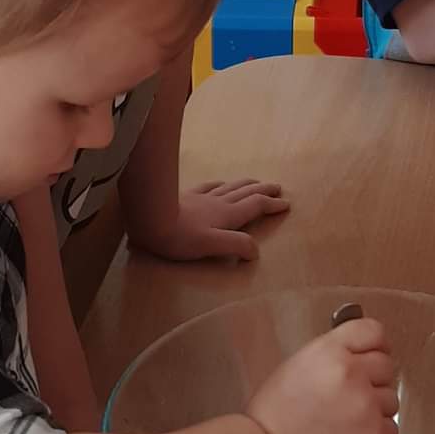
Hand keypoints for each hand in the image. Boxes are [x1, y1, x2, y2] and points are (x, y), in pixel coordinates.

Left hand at [134, 180, 288, 262]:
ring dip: (246, 184)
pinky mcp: (186, 196)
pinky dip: (221, 184)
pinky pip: (209, 186)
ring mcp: (202, 197)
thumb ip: (236, 245)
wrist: (148, 218)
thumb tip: (256, 251)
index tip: (286, 203)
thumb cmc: (179, 237)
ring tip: (255, 182)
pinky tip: (220, 183)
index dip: (272, 205)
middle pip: (246, 192)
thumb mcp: (211, 245)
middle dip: (263, 190)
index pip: (255, 206)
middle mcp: (218, 203)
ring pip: (230, 187)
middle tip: (277, 187)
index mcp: (227, 215)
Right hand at [247, 316, 397, 433]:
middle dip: (372, 379)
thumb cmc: (275, 415)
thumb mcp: (298, 365)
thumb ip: (333, 353)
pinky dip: (375, 433)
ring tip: (345, 419)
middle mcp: (351, 373)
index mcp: (329, 351)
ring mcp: (367, 404)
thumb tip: (359, 353)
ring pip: (391, 398)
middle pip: (386, 365)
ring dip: (375, 408)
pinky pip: (391, 427)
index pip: (373, 331)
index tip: (372, 353)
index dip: (374, 344)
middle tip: (349, 395)